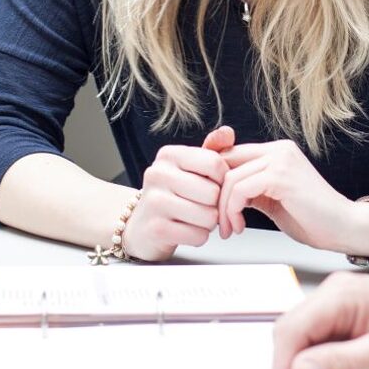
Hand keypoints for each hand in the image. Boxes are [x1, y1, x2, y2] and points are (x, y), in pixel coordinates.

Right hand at [121, 126, 233, 260]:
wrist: (140, 225)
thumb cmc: (173, 193)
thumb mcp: (190, 167)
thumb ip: (212, 149)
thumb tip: (228, 132)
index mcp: (169, 155)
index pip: (214, 163)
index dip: (224, 179)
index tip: (216, 185)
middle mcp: (158, 174)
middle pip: (213, 193)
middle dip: (216, 204)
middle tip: (204, 205)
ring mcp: (154, 202)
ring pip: (208, 216)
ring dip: (209, 223)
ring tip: (196, 218)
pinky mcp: (155, 229)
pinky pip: (198, 236)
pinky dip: (198, 236)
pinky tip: (186, 230)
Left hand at [216, 139, 368, 254]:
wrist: (343, 228)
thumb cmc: (311, 218)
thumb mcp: (271, 199)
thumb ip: (249, 189)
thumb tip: (218, 192)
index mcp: (276, 152)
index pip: (230, 153)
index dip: (213, 178)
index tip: (209, 204)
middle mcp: (278, 150)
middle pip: (225, 163)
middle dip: (214, 195)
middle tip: (217, 222)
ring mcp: (281, 160)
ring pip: (230, 177)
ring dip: (223, 209)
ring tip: (230, 229)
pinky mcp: (281, 176)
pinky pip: (241, 188)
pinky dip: (233, 210)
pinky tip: (240, 226)